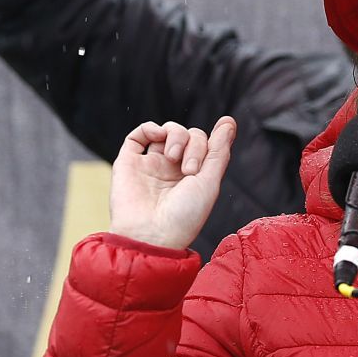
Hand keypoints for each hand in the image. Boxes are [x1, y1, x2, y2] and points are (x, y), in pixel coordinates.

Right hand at [108, 118, 234, 250]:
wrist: (151, 235)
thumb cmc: (184, 215)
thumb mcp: (209, 182)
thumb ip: (219, 151)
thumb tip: (229, 121)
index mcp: (193, 175)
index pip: (204, 143)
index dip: (207, 146)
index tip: (199, 169)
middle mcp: (172, 169)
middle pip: (188, 135)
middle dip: (194, 144)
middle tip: (188, 170)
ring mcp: (150, 165)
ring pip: (167, 131)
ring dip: (176, 134)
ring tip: (173, 157)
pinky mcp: (129, 163)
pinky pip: (137, 135)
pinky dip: (149, 127)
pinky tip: (157, 134)